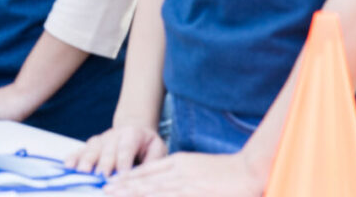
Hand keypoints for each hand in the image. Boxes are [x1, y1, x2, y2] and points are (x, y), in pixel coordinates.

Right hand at [68, 123, 166, 177]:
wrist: (135, 128)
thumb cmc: (148, 144)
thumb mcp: (158, 149)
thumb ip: (153, 162)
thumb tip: (146, 177)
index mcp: (132, 133)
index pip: (126, 147)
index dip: (123, 161)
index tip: (122, 174)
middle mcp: (114, 134)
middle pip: (107, 149)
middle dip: (103, 163)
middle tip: (101, 176)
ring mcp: (101, 138)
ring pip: (92, 148)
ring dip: (86, 160)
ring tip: (82, 172)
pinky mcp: (92, 144)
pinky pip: (81, 150)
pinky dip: (74, 157)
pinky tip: (68, 165)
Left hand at [103, 151, 267, 195]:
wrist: (250, 169)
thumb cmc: (227, 171)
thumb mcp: (198, 167)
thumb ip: (181, 174)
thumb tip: (168, 182)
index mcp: (179, 162)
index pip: (148, 170)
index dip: (129, 176)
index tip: (114, 181)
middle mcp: (178, 171)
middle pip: (145, 179)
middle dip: (124, 186)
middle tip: (105, 189)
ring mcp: (185, 183)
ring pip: (152, 189)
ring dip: (132, 192)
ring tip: (113, 193)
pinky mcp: (193, 192)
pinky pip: (168, 196)